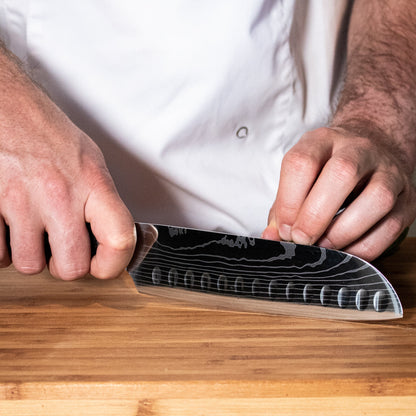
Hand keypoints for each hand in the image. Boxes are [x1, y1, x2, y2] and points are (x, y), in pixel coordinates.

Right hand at [0, 46, 135, 278]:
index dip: (114, 263)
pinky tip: (10, 227)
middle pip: (71, 267)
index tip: (106, 264)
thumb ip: (104, 203)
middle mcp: (59, 194)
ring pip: (29, 265)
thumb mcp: (92, 163)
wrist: (9, 108)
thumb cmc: (50, 135)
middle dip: (66, 264)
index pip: (119, 239)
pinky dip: (4, 248)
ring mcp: (20, 201)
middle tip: (63, 248)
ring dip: (32, 255)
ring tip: (34, 232)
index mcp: (93, 183)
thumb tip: (118, 237)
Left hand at [262, 127, 415, 260]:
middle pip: (342, 173)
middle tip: (301, 240)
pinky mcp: (408, 198)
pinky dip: (366, 247)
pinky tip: (345, 251)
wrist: (373, 148)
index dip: (289, 201)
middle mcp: (359, 149)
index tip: (284, 229)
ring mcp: (389, 172)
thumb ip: (283, 207)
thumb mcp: (300, 176)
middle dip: (316, 215)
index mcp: (323, 141)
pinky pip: (392, 226)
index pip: (302, 162)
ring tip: (324, 246)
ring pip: (377, 198)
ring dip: (344, 231)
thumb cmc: (327, 169)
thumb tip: (271, 238)